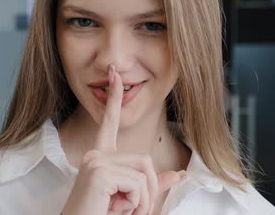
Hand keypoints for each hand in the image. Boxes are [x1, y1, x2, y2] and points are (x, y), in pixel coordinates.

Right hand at [61, 64, 183, 214]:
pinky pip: (137, 184)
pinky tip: (115, 210)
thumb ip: (152, 186)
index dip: (115, 98)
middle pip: (145, 159)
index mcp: (100, 157)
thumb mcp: (131, 199)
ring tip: (122, 213)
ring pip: (144, 172)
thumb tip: (179, 175)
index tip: (114, 74)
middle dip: (148, 191)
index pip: (110, 123)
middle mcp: (95, 155)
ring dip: (143, 201)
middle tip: (132, 213)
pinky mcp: (100, 172)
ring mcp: (95, 162)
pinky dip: (136, 204)